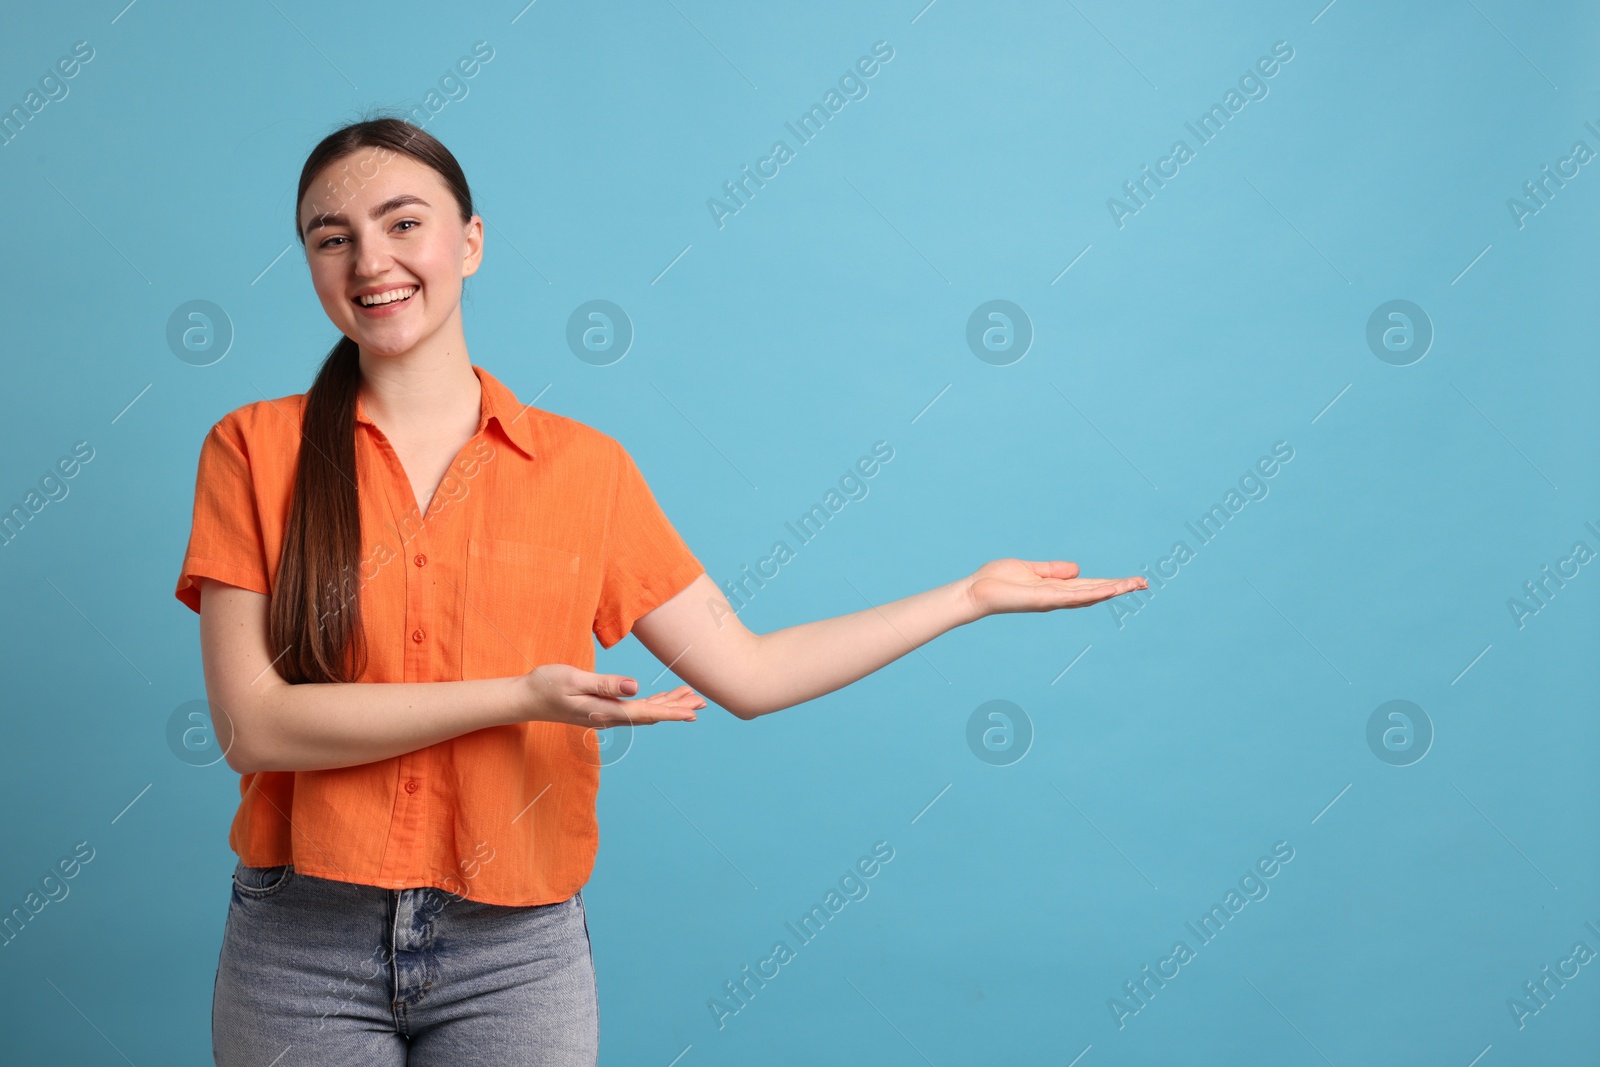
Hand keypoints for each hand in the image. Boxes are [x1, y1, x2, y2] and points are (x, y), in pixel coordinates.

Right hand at [521, 663, 706, 727]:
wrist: (525, 698)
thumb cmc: (546, 685)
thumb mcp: (574, 679)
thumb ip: (605, 684)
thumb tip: (635, 687)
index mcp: (605, 711)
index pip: (645, 712)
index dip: (671, 711)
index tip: (693, 712)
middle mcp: (609, 717)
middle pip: (651, 714)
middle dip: (677, 708)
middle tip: (704, 703)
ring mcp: (606, 715)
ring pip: (645, 711)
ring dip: (668, 705)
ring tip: (691, 699)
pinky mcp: (602, 709)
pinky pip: (634, 708)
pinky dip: (652, 702)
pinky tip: (663, 698)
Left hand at [964, 558, 1147, 617]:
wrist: (976, 590)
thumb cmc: (998, 580)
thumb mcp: (1031, 569)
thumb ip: (1053, 569)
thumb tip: (1077, 569)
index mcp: (1056, 588)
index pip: (1089, 586)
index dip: (1110, 583)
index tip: (1131, 580)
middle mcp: (1058, 597)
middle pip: (1095, 592)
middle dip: (1119, 588)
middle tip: (1145, 583)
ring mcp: (1052, 600)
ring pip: (1089, 595)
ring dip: (1112, 590)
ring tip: (1135, 584)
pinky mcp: (1043, 599)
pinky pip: (1071, 596)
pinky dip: (1091, 593)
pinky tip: (1108, 589)